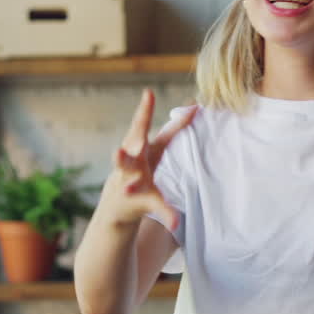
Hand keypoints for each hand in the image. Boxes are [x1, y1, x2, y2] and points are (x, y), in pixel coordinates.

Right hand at [106, 88, 196, 229]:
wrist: (118, 203)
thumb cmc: (142, 169)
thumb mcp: (157, 150)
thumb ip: (175, 129)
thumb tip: (195, 105)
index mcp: (142, 147)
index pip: (145, 125)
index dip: (147, 110)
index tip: (148, 93)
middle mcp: (134, 159)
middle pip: (134, 141)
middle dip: (138, 129)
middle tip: (142, 112)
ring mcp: (132, 179)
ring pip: (130, 171)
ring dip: (128, 166)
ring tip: (121, 157)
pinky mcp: (140, 199)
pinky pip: (156, 205)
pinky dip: (167, 212)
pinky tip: (176, 220)